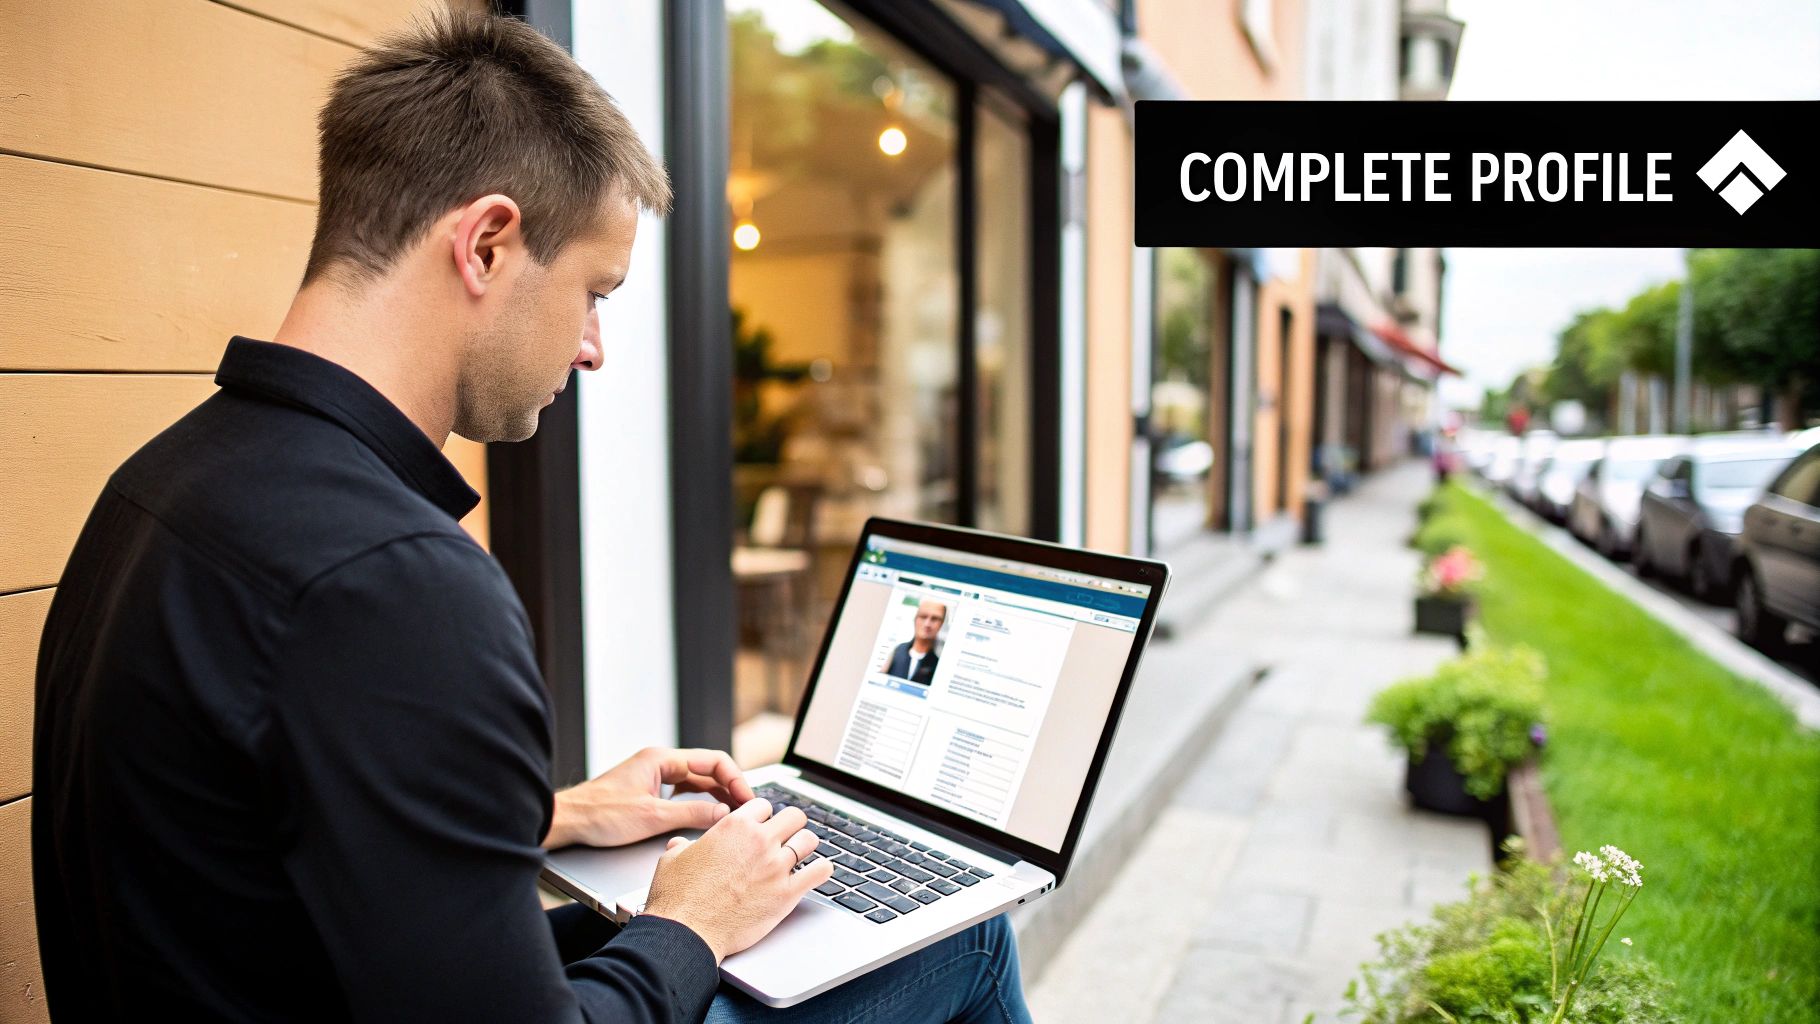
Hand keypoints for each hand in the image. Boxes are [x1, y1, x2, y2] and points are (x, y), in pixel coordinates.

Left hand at [541, 747, 755, 849]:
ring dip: (717, 796)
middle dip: (730, 788)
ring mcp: (654, 778)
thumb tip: (724, 814)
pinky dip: (700, 803)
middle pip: (707, 770)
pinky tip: (709, 816)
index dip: (735, 779)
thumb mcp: (652, 817)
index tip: (747, 799)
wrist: (568, 822)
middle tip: (748, 809)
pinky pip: (683, 794)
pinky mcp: (649, 793)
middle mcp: (660, 764)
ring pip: (696, 783)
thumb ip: (692, 814)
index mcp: (662, 759)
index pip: (712, 761)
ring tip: (735, 813)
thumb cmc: (599, 815)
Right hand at [641, 798, 832, 962]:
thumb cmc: (678, 897)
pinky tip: (815, 873)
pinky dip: (821, 870)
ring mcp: (776, 866)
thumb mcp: (672, 859)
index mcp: (734, 826)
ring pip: (809, 840)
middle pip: (794, 816)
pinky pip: (820, 871)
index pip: (764, 805)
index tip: (761, 827)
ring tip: (798, 856)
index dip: (762, 817)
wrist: (687, 931)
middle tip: (784, 838)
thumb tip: (681, 844)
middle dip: (789, 826)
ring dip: (804, 846)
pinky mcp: (787, 893)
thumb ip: (683, 846)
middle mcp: (760, 841)